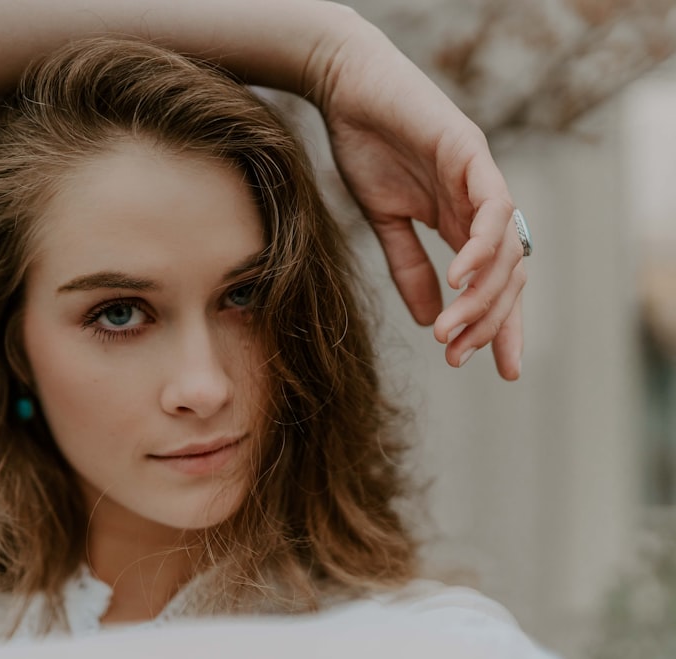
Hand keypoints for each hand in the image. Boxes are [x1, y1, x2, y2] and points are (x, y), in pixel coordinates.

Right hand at [308, 17, 525, 380]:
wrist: (347, 91)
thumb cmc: (365, 147)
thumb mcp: (384, 221)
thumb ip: (410, 267)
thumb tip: (430, 319)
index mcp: (461, 221)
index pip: (494, 281)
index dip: (499, 325)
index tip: (493, 370)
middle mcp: (480, 203)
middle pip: (508, 274)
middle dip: (491, 322)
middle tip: (461, 357)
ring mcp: (481, 177)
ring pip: (506, 249)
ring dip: (481, 296)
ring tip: (452, 331)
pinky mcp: (471, 152)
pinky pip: (494, 207)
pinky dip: (481, 247)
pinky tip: (460, 279)